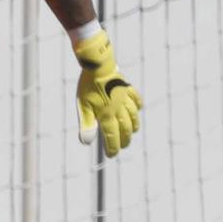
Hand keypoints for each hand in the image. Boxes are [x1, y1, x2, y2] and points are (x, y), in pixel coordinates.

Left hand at [73, 30, 141, 155]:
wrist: (98, 66)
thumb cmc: (88, 87)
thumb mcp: (83, 107)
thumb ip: (87, 125)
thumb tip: (86, 143)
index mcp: (107, 115)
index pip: (111, 136)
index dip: (112, 147)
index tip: (112, 155)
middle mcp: (118, 109)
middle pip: (124, 128)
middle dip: (124, 139)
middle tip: (123, 146)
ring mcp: (124, 98)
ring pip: (133, 115)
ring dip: (133, 126)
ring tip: (133, 132)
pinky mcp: (126, 87)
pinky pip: (136, 98)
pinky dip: (138, 105)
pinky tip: (139, 108)